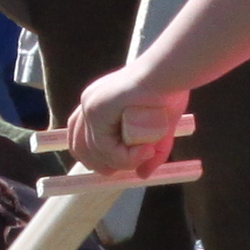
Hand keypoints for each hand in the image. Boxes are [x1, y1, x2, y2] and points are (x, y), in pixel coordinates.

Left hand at [65, 68, 190, 179]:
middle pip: (79, 146)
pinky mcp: (97, 109)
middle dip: (101, 164)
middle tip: (127, 169)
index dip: (92, 158)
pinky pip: (106, 147)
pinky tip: (146, 150)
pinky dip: (127, 157)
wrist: (171, 73)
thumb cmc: (168, 94)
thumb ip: (149, 153)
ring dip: (125, 161)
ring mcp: (91, 106)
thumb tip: (142, 176)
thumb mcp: (158, 132)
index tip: (112, 170)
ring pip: (97, 151)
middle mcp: (90, 103)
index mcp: (98, 103)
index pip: (80, 137)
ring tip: (149, 152)